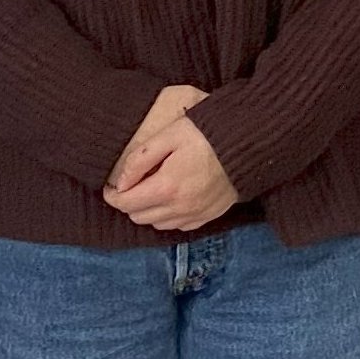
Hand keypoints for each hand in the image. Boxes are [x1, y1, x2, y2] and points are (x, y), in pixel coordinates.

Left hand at [104, 99, 238, 231]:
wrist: (249, 141)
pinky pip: (179, 225)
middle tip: (131, 184)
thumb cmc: (207, 133)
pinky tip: (172, 197)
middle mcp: (181, 207)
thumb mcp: (169, 135)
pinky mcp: (209, 215)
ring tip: (151, 189)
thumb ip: (140, 159)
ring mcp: (196, 214)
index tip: (109, 186)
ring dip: (149, 210)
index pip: (126, 203)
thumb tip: (119, 182)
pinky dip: (169, 216)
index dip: (112, 195)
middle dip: (129, 202)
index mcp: (167, 187)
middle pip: (139, 216)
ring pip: (158, 223)